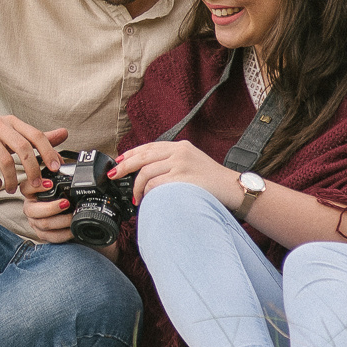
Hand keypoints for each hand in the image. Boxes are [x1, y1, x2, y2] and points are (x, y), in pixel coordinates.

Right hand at [0, 111, 68, 193]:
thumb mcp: (11, 131)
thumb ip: (36, 136)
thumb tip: (65, 133)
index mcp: (12, 122)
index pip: (36, 135)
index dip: (48, 152)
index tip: (56, 168)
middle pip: (23, 148)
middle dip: (33, 170)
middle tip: (36, 185)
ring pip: (5, 161)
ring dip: (12, 180)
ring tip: (12, 189)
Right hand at [23, 179, 77, 243]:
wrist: (60, 213)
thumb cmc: (57, 196)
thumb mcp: (54, 184)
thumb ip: (57, 177)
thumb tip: (67, 171)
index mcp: (30, 194)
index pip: (26, 188)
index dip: (37, 187)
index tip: (50, 184)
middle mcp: (30, 208)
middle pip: (34, 210)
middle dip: (51, 208)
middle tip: (66, 203)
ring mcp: (35, 222)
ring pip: (43, 224)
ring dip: (61, 221)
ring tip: (73, 216)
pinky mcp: (42, 234)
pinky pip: (51, 237)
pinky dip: (63, 234)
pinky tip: (72, 229)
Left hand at [110, 139, 239, 208]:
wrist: (232, 188)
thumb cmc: (211, 180)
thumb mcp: (192, 162)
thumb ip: (172, 161)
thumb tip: (146, 171)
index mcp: (180, 146)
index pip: (149, 147)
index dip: (130, 154)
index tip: (118, 161)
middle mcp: (179, 152)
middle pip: (143, 157)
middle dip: (124, 167)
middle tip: (113, 176)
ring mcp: (181, 164)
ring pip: (146, 173)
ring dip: (137, 187)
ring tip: (136, 198)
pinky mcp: (182, 178)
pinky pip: (156, 185)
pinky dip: (147, 193)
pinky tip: (147, 199)